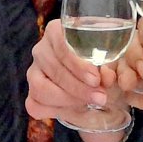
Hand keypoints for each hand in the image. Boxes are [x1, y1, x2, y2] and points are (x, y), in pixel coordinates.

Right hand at [26, 18, 130, 141]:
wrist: (97, 78)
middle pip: (53, 69)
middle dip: (78, 87)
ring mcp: (34, 72)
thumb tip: (106, 76)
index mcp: (56, 31)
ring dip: (67, 99)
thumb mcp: (110, 58)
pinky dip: (55, 110)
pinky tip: (75, 109)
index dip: (77, 65)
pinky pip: (35, 105)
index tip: (96, 79)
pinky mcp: (32, 93)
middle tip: (100, 96)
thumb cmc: (102, 61)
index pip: (61, 46)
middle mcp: (41, 50)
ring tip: (89, 103)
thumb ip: (110, 65)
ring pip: (40, 88)